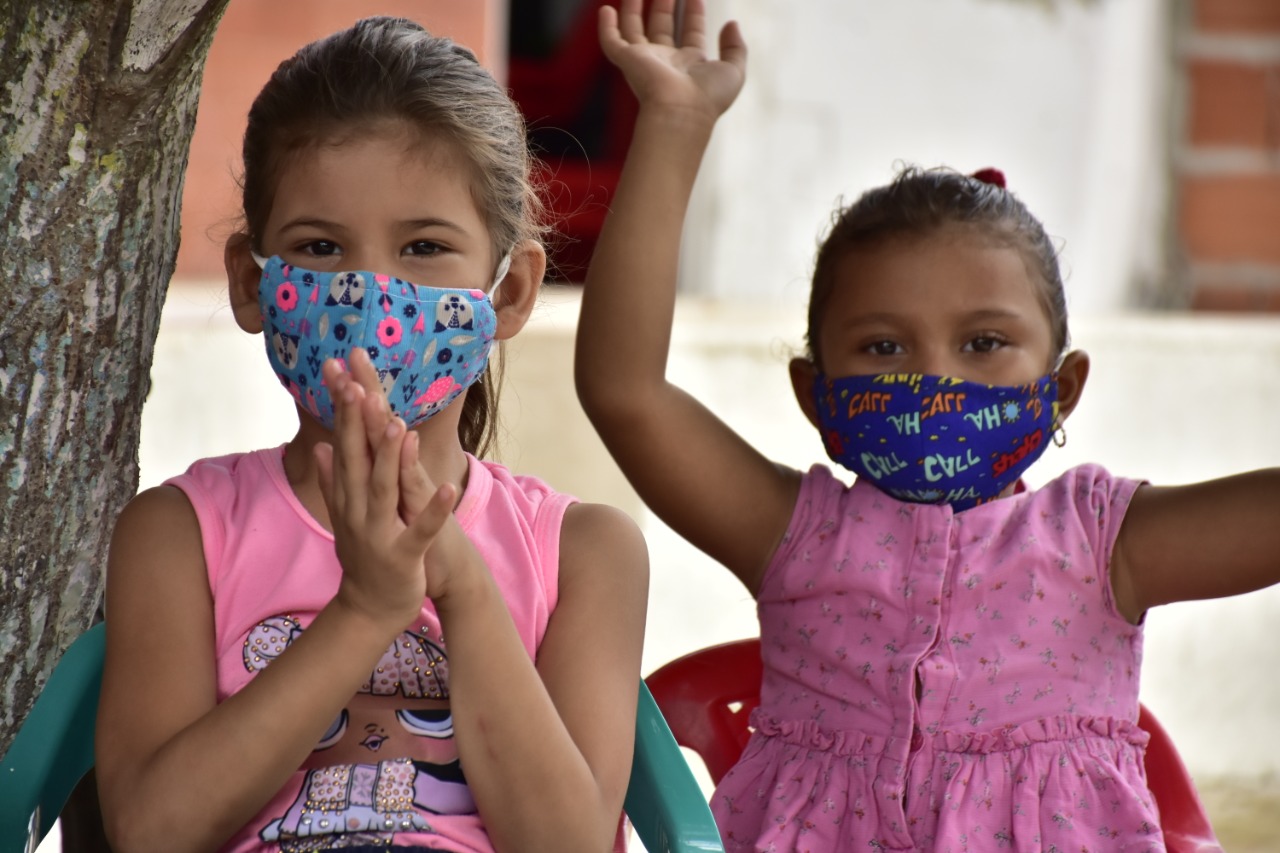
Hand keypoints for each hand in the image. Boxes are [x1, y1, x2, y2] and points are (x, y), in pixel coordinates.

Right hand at [315, 356, 454, 629]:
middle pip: (359, 459)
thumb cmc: (364, 555)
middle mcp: (359, 510)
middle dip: (358, 421)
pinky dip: (434, 509)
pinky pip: (422, 530)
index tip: (338, 369)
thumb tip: (320, 444)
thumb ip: (333, 480)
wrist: (370, 610)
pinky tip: (448, 488)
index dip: (343, 407)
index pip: (344, 442)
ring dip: (393, 459)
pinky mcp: (405, 556)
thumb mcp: (345, 514)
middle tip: (356, 383)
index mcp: (349, 495)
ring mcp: (380, 533)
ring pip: (386, 490)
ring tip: (402, 426)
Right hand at [600, 0, 746, 119]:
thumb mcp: (734, 70)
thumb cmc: (709, 97)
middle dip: (665, 6)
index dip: (694, 14)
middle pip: (663, 28)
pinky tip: (606, 9)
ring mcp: (645, 61)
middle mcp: (667, 62)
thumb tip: (732, 23)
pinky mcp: (628, 60)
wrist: (681, 111)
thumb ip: (736, 47)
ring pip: (635, 29)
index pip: (691, 32)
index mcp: (691, 64)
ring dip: (635, 9)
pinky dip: (606, 26)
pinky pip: (612, 41)